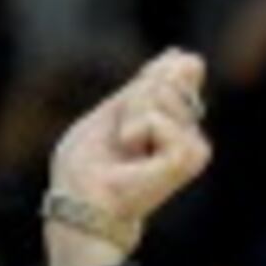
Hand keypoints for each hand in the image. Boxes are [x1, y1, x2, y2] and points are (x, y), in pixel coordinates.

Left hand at [44, 48, 215, 265]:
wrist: (78, 209)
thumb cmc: (84, 171)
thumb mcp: (107, 117)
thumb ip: (143, 89)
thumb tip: (186, 56)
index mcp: (166, 120)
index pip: (180, 72)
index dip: (162, 71)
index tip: (132, 100)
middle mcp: (184, 132)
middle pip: (168, 79)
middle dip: (134, 98)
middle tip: (118, 138)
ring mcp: (187, 149)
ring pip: (168, 96)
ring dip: (133, 113)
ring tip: (122, 146)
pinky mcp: (185, 161)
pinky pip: (166, 118)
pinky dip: (143, 125)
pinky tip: (133, 147)